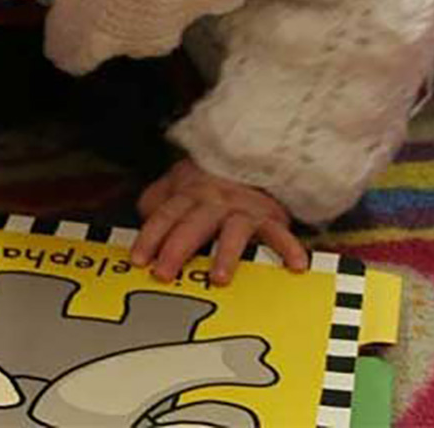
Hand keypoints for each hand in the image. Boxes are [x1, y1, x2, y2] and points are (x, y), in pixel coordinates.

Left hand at [131, 158, 307, 284]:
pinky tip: (293, 266)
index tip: (139, 259)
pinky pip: (280, 233)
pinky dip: (288, 248)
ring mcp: (243, 209)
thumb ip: (157, 203)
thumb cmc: (209, 183)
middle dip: (177, 248)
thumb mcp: (177, 185)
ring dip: (226, 253)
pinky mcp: (269, 217)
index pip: (165, 215)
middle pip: (193, 224)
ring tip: (219, 278)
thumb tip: (140, 222)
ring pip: (233, 230)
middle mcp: (214, 200)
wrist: (252, 156)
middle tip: (164, 273)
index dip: (150, 237)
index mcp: (188, 194)